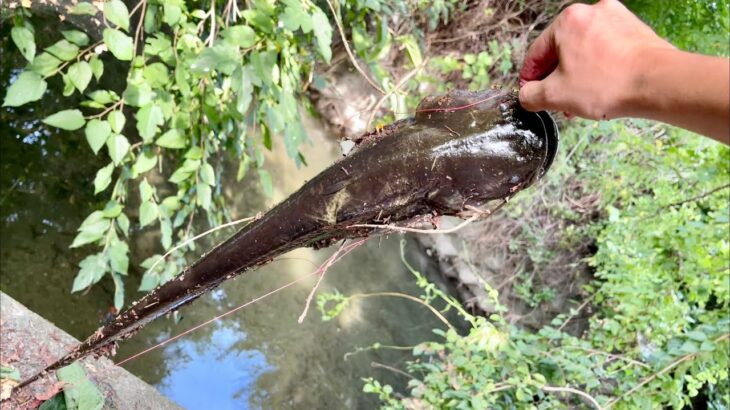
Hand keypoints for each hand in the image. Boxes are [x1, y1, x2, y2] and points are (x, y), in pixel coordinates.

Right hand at [518, 0, 672, 119]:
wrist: (658, 83)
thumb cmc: (608, 84)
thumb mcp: (556, 95)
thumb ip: (531, 96)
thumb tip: (526, 96)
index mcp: (568, 21)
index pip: (537, 53)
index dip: (529, 78)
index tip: (530, 94)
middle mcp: (593, 12)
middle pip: (562, 50)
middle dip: (558, 79)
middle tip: (557, 102)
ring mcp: (618, 19)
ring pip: (586, 51)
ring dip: (578, 76)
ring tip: (580, 102)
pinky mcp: (635, 31)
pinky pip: (607, 51)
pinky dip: (599, 70)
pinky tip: (602, 91)